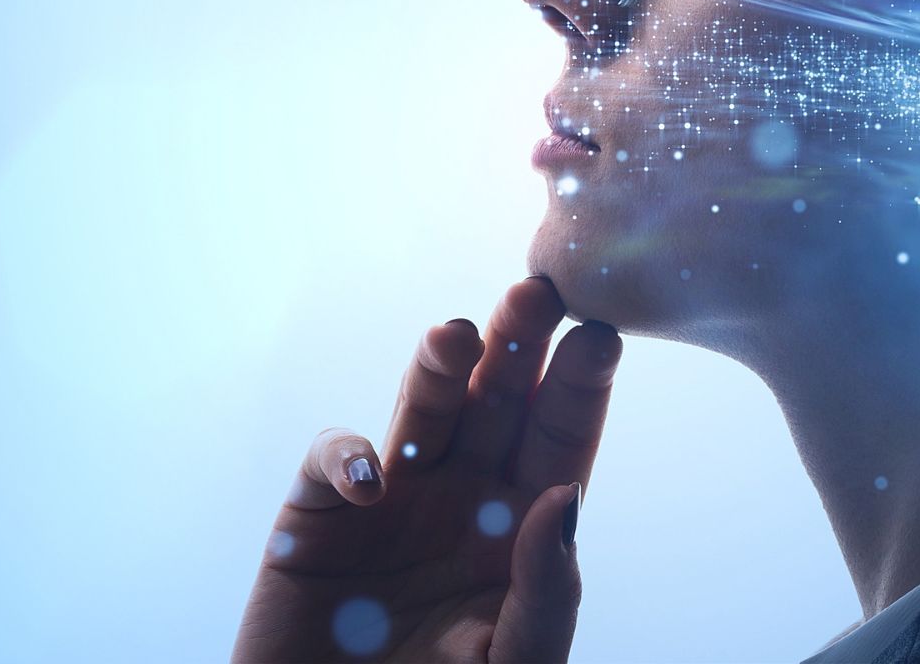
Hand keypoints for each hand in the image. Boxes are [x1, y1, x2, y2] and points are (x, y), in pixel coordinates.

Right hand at [233, 277, 621, 662]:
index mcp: (521, 521)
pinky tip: (371, 482)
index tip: (600, 337)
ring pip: (423, 407)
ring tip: (457, 334)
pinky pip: (334, 459)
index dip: (579, 386)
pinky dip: (347, 457)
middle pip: (497, 400)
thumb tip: (566, 494)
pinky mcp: (319, 511)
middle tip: (538, 292)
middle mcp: (462, 493)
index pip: (559, 438)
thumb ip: (549, 589)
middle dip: (517, 343)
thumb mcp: (516, 659)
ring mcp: (392, 495)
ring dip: (440, 366)